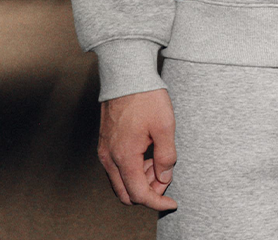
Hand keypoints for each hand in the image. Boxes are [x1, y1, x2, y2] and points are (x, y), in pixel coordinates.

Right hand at [97, 88, 177, 210]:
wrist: (126, 74)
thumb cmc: (146, 97)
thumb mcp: (165, 126)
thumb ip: (166, 157)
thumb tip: (164, 178)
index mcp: (124, 157)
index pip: (139, 194)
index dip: (157, 202)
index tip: (172, 203)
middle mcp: (109, 158)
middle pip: (126, 193)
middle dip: (148, 191)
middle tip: (165, 175)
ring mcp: (104, 151)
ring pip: (121, 182)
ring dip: (140, 180)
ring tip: (158, 159)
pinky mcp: (105, 143)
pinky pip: (117, 168)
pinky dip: (132, 169)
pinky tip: (147, 153)